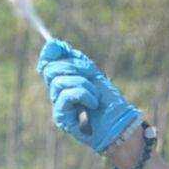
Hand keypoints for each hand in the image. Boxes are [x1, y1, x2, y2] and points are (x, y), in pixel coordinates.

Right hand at [37, 39, 140, 154]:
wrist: (121, 126)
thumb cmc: (110, 103)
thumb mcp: (93, 75)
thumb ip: (75, 59)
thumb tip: (53, 42)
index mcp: (64, 81)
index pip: (46, 63)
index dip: (51, 53)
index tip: (63, 48)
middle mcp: (58, 94)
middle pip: (49, 70)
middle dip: (74, 67)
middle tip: (91, 74)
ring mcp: (58, 106)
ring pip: (58, 82)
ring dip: (83, 84)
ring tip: (96, 95)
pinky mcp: (61, 118)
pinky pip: (65, 96)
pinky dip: (83, 95)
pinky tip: (93, 104)